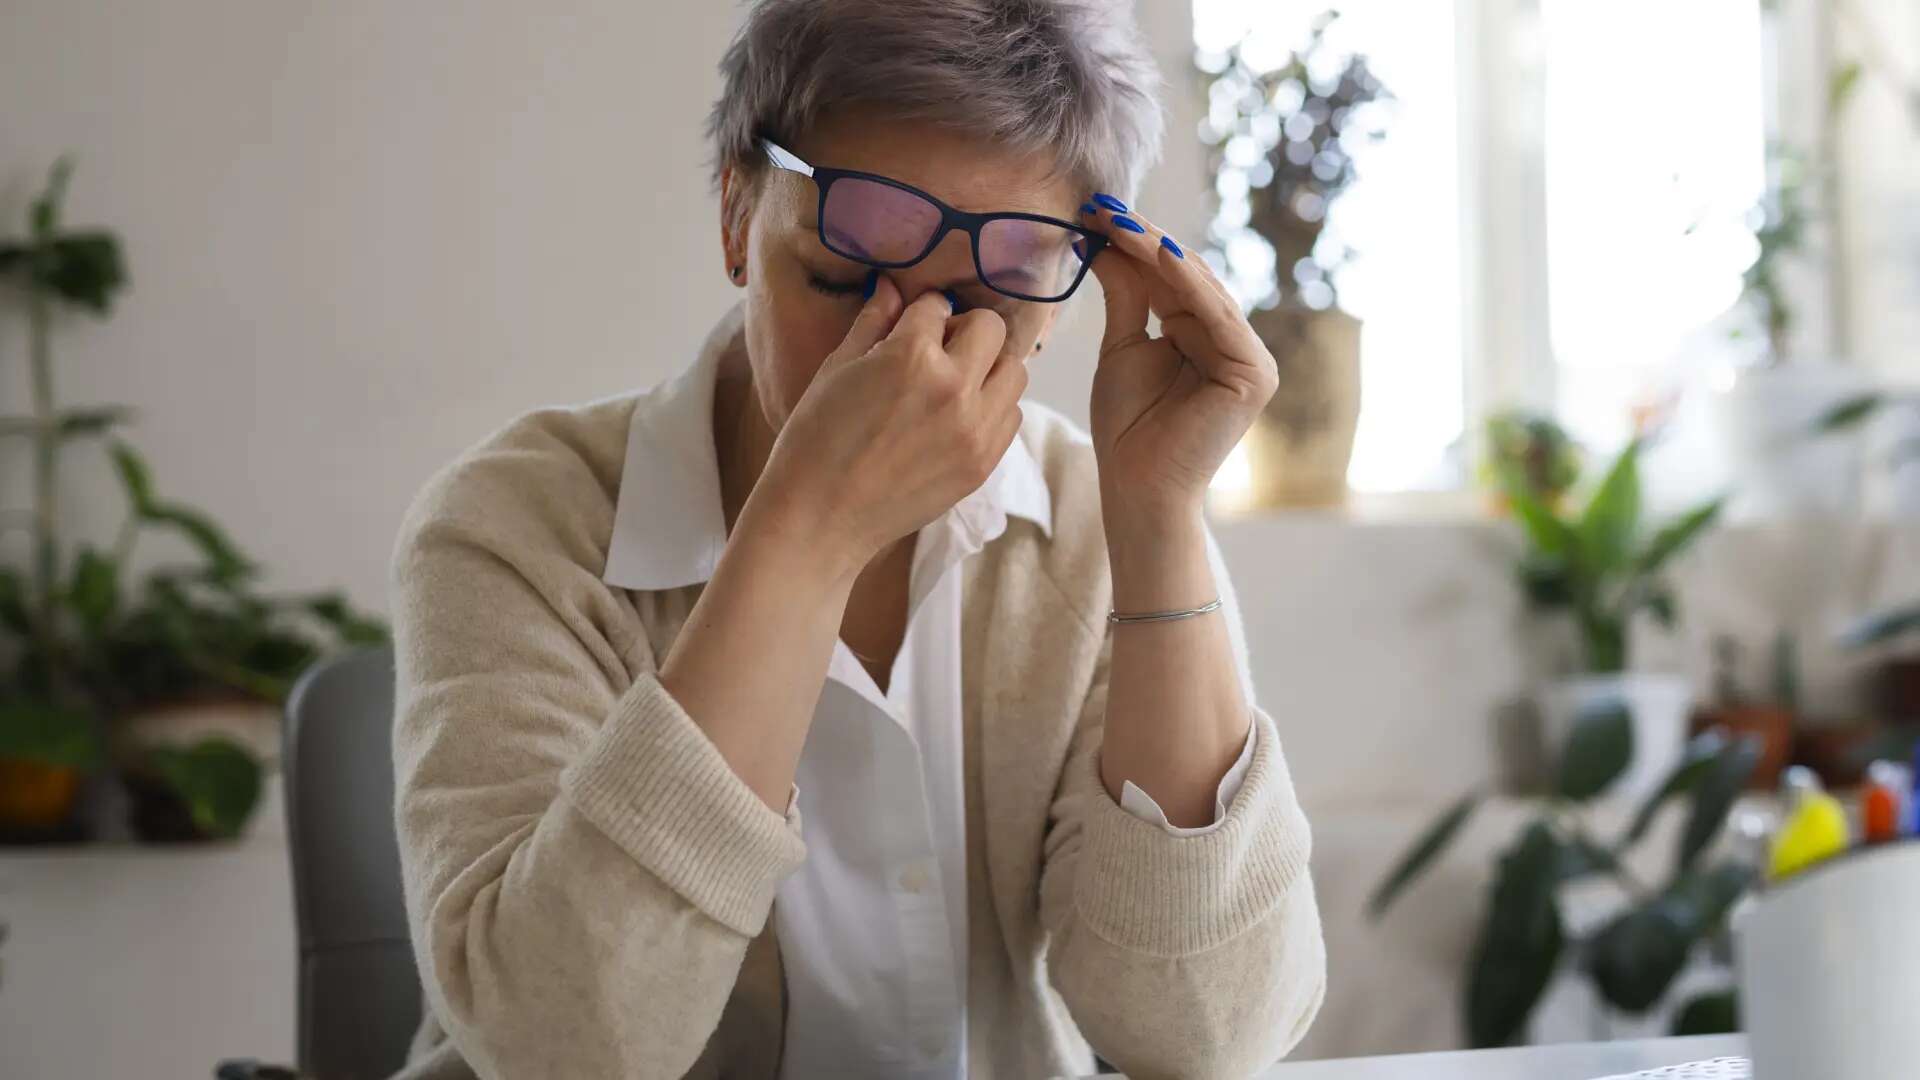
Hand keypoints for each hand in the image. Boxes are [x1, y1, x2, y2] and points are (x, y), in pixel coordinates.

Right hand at [755, 275, 1023, 572]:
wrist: (821, 517)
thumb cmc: (815, 440)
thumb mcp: (836, 369)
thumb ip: (872, 323)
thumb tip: (892, 287)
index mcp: (912, 356)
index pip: (938, 306)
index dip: (920, 314)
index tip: (909, 327)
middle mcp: (954, 388)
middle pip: (991, 329)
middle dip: (964, 331)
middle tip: (937, 352)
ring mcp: (975, 429)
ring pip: (1014, 371)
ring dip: (988, 368)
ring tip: (954, 386)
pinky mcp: (983, 463)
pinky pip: (1011, 416)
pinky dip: (992, 408)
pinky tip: (958, 418)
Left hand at [1079, 200, 1277, 518]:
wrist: (1136, 486)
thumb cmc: (1128, 428)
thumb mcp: (1123, 346)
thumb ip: (1126, 295)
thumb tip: (1105, 242)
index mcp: (1206, 336)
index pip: (1170, 279)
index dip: (1135, 244)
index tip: (1095, 212)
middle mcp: (1234, 342)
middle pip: (1187, 278)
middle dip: (1144, 241)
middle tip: (1103, 207)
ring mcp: (1251, 358)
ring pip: (1201, 290)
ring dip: (1159, 252)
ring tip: (1121, 222)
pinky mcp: (1255, 374)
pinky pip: (1217, 317)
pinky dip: (1187, 284)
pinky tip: (1156, 253)